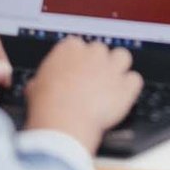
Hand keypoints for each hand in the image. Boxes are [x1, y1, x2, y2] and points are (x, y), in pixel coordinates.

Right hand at [23, 37, 142, 153]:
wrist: (64, 124)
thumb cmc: (47, 107)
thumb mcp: (35, 88)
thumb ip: (44, 79)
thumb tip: (40, 85)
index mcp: (69, 49)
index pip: (77, 45)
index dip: (77, 59)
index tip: (76, 70)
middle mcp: (93, 53)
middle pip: (100, 49)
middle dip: (97, 63)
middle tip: (91, 81)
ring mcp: (112, 67)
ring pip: (122, 56)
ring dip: (118, 67)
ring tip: (111, 83)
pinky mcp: (126, 85)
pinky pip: (135, 79)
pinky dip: (130, 87)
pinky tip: (122, 96)